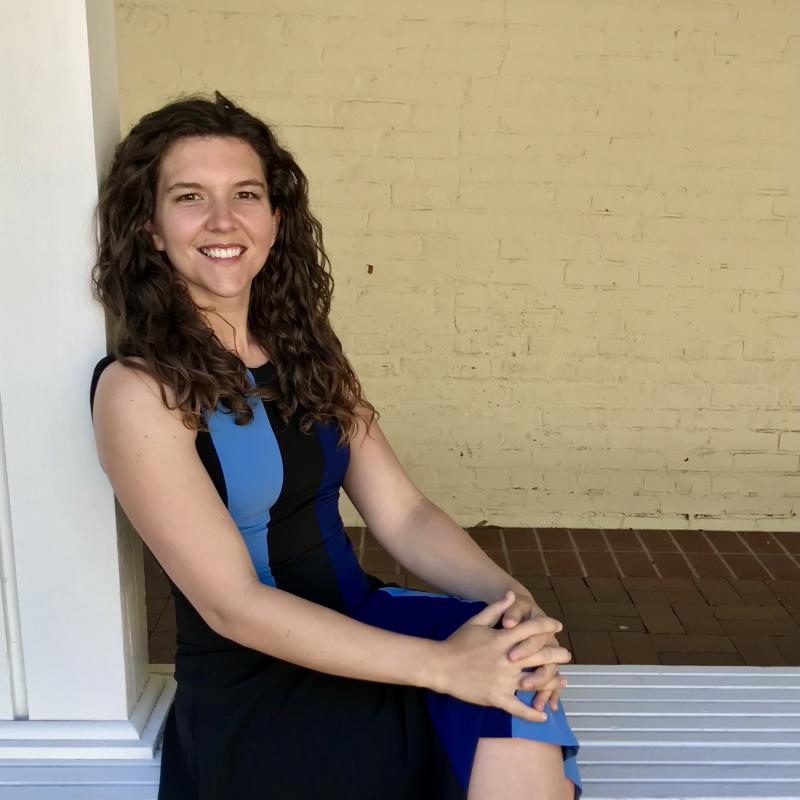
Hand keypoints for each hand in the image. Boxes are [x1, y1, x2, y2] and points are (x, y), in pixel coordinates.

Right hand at [427, 591, 571, 722]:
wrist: (440, 665)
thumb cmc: (458, 641)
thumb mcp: (477, 621)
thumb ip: (497, 608)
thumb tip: (511, 594)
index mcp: (502, 639)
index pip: (532, 629)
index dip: (548, 625)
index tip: (558, 625)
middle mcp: (507, 659)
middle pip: (540, 655)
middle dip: (557, 654)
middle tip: (566, 654)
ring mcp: (502, 680)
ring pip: (535, 682)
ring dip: (552, 681)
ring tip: (562, 681)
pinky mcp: (496, 697)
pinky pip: (518, 708)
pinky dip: (532, 714)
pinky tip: (543, 716)